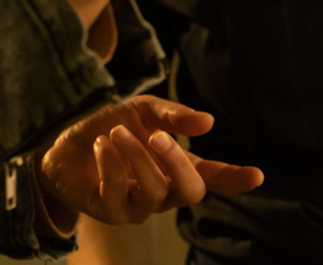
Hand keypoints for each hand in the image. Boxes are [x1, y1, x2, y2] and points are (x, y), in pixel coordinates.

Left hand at [37, 95, 261, 225]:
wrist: (64, 147)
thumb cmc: (109, 130)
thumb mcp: (141, 111)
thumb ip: (173, 116)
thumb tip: (208, 122)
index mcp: (176, 167)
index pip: (212, 177)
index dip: (235, 179)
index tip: (258, 175)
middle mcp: (163, 192)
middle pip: (191, 192)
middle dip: (178, 162)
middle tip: (157, 135)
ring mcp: (138, 206)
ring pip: (154, 190)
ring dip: (135, 155)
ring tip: (116, 132)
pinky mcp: (111, 212)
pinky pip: (119, 193)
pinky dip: (111, 164)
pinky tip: (101, 145)